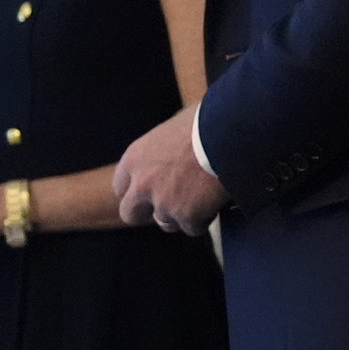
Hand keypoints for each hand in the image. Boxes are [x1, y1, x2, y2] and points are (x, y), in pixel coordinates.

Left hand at [112, 105, 228, 233]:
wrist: (228, 135)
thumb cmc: (206, 121)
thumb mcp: (172, 127)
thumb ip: (163, 148)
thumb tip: (172, 149)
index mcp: (134, 158)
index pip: (120, 187)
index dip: (135, 191)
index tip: (150, 190)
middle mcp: (142, 184)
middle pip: (131, 214)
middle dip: (148, 212)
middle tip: (169, 204)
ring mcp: (163, 203)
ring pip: (165, 223)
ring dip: (180, 216)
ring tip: (200, 200)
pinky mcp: (186, 216)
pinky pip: (192, 228)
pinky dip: (204, 220)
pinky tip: (215, 204)